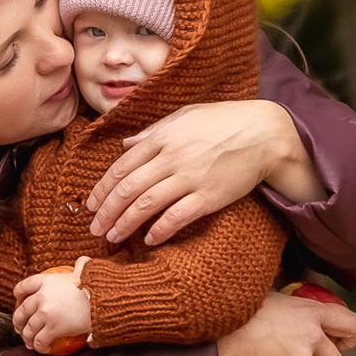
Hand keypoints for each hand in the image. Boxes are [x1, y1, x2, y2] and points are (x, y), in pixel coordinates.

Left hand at [11, 260, 93, 353]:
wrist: (102, 303)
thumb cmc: (95, 287)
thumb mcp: (85, 272)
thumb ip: (81, 266)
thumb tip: (83, 261)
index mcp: (46, 282)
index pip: (24, 286)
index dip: (18, 294)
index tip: (17, 300)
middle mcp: (42, 297)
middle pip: (21, 311)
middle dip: (18, 322)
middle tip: (20, 328)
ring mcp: (45, 313)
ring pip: (28, 329)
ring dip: (27, 338)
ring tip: (30, 342)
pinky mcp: (52, 328)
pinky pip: (39, 340)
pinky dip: (39, 346)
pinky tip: (43, 348)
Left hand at [88, 99, 304, 245]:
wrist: (265, 133)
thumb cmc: (224, 121)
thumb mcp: (185, 115)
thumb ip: (154, 130)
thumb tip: (126, 143)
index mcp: (162, 137)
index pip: (122, 166)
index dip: (102, 188)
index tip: (91, 204)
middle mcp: (171, 158)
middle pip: (128, 189)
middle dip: (106, 211)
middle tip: (94, 228)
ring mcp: (190, 178)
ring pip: (146, 205)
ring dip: (125, 224)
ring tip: (112, 237)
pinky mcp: (209, 196)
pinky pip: (177, 217)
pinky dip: (160, 230)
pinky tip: (148, 239)